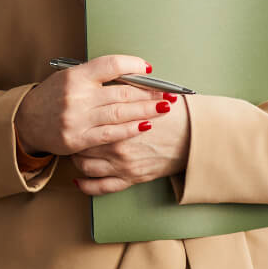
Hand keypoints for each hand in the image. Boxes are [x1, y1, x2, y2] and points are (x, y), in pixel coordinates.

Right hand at [14, 54, 169, 157]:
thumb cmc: (53, 95)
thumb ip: (97, 76)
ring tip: (163, 108)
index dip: (133, 65)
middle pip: (121, 92)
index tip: (149, 68)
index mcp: (76, 76)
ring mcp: (78, 119)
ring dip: (145, 111)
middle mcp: (77, 96)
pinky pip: (110, 134)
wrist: (27, 121)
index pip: (111, 65)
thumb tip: (133, 75)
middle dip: (148, 93)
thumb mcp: (70, 76)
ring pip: (120, 113)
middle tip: (167, 93)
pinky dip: (129, 130)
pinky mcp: (77, 140)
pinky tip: (144, 125)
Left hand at [70, 89, 189, 194]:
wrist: (194, 140)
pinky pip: (100, 187)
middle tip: (73, 132)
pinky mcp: (130, 179)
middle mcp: (118, 145)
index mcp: (121, 121)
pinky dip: (86, 185)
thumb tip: (112, 81)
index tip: (77, 114)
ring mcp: (122, 164)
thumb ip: (128, 92)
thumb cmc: (176, 118)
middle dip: (76, 138)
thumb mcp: (151, 97)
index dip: (80, 117)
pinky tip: (79, 179)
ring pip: (86, 165)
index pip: (89, 120)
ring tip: (76, 152)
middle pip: (83, 142)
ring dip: (78, 159)